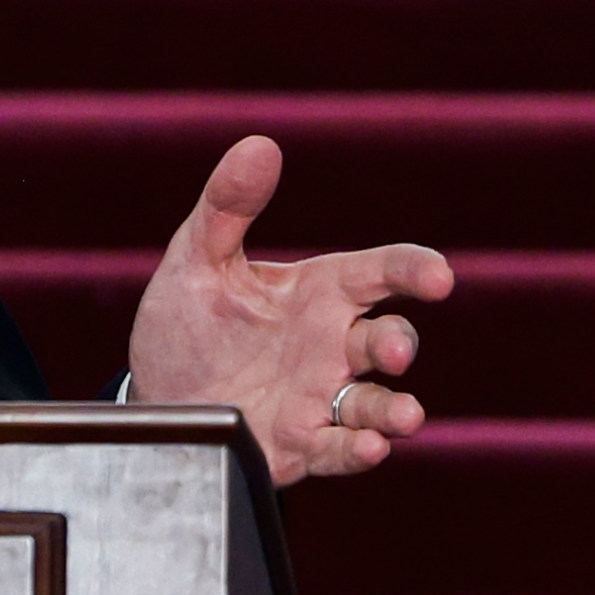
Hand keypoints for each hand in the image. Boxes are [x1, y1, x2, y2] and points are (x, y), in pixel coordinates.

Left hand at [125, 135, 454, 487]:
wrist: (155, 397)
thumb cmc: (187, 325)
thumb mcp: (197, 260)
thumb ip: (227, 207)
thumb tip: (259, 144)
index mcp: (316, 294)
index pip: (379, 273)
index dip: (414, 270)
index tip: (439, 275)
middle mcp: (329, 347)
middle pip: (389, 340)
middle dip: (399, 343)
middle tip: (391, 347)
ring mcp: (320, 399)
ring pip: (379, 404)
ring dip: (396, 411)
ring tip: (404, 415)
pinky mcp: (300, 444)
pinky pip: (341, 450)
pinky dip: (358, 450)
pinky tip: (369, 447)